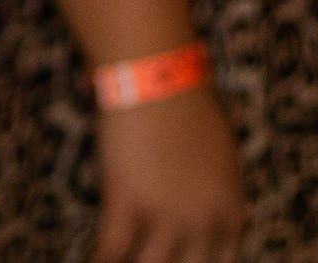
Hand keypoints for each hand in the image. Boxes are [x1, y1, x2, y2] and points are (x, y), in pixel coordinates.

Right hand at [94, 86, 243, 262]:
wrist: (159, 73)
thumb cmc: (187, 101)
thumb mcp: (219, 155)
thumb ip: (212, 189)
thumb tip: (198, 201)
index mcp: (229, 211)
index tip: (175, 260)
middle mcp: (203, 222)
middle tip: (145, 259)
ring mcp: (166, 216)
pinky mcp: (127, 203)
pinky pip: (110, 252)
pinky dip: (96, 262)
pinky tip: (88, 262)